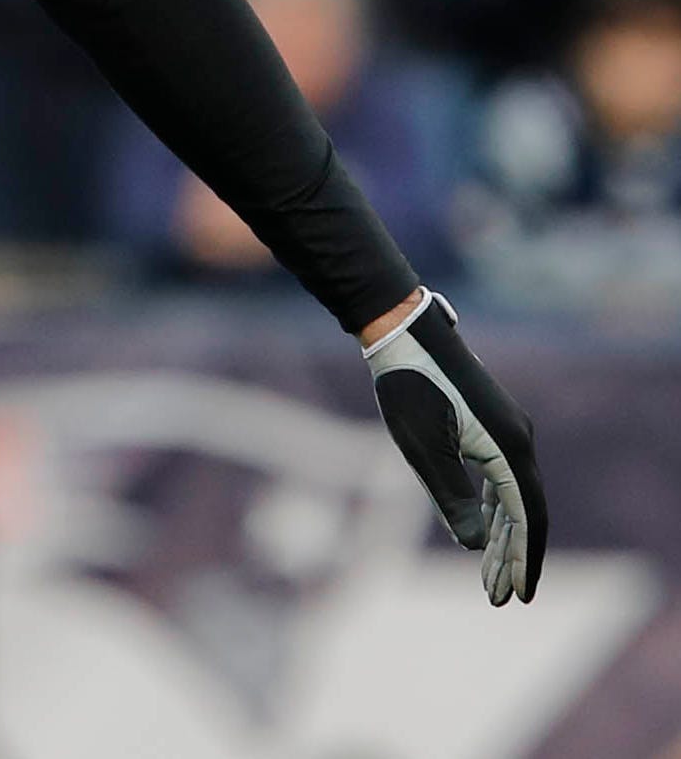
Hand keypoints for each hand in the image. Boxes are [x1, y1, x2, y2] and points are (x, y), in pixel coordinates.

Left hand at [364, 289, 546, 604]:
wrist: (402, 331)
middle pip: (525, 513)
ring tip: (488, 575)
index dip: (522, 560)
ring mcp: (508, 431)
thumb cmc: (409, 387)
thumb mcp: (423, 448)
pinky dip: (494, 509)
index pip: (527, 518)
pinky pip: (501, 478)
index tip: (517, 596)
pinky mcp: (490, 424)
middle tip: (498, 598)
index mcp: (510, 449)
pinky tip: (482, 529)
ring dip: (503, 536)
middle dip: (512, 557)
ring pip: (514, 497)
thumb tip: (476, 545)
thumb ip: (451, 498)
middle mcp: (519, 440)